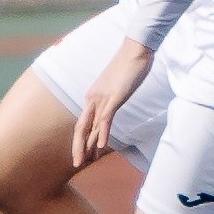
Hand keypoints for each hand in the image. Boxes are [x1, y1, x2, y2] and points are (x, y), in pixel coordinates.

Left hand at [72, 38, 154, 168]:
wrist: (136, 48)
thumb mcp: (118, 85)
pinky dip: (103, 133)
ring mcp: (103, 97)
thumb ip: (113, 97)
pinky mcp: (114, 96)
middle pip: (82, 127)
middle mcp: (93, 98)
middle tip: (77, 164)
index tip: (83, 154)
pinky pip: (106, 118)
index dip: (82, 140)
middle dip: (78, 147)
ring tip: (85, 161)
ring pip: (91, 126)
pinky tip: (101, 146)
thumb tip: (113, 107)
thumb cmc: (129, 65)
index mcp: (93, 96)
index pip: (84, 122)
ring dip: (87, 145)